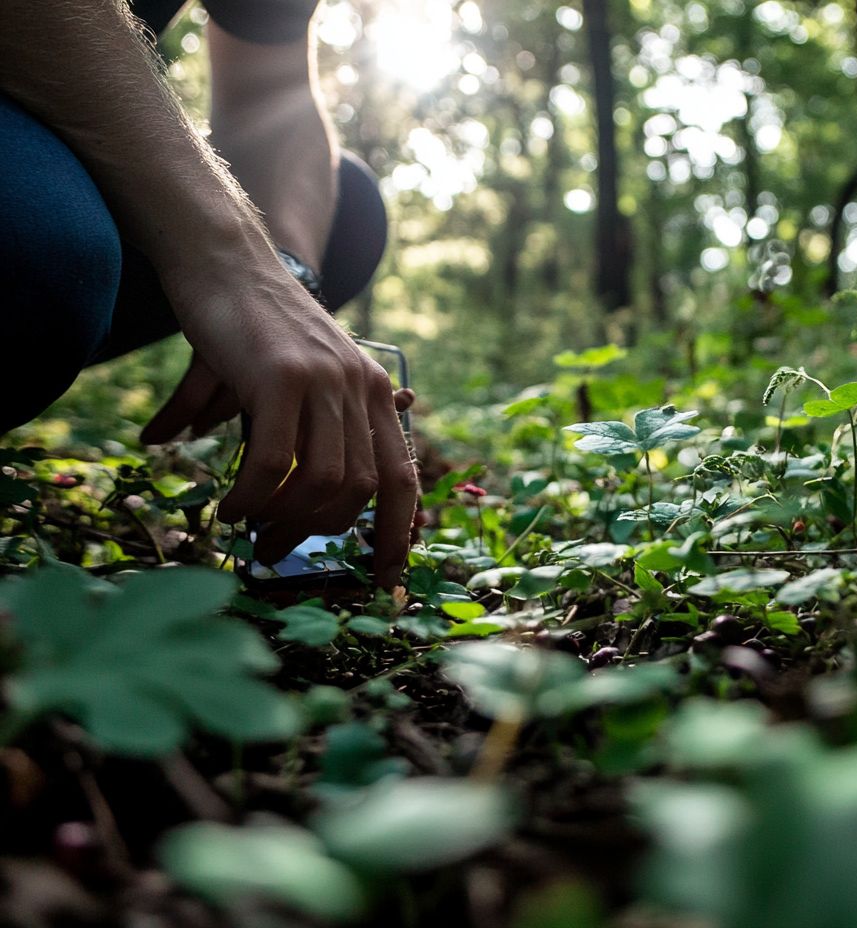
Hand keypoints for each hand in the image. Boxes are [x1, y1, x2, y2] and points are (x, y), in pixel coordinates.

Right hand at [144, 261, 418, 587]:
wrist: (227, 262)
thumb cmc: (255, 331)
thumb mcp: (294, 387)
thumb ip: (298, 441)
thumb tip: (273, 504)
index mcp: (373, 394)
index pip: (403, 478)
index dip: (400, 532)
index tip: (385, 577)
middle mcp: (360, 388)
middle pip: (361, 490)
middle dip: (318, 534)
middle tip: (275, 549)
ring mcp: (326, 382)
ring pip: (324, 481)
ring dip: (284, 520)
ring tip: (250, 530)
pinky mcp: (282, 377)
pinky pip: (276, 462)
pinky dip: (253, 496)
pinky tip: (231, 508)